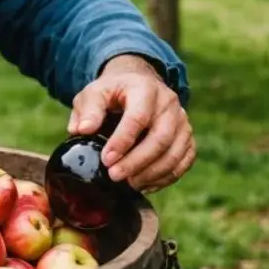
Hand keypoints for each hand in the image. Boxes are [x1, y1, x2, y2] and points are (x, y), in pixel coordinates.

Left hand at [67, 55, 194, 192]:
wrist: (138, 84)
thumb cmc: (113, 91)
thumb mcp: (95, 92)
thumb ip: (88, 109)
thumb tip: (81, 130)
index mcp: (145, 88)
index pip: (138, 117)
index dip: (122, 141)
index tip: (106, 160)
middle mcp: (169, 103)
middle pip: (161, 138)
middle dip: (137, 162)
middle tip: (114, 176)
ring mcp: (182, 121)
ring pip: (175, 153)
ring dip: (152, 173)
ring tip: (129, 184)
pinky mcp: (187, 137)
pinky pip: (183, 161)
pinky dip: (166, 177)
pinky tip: (146, 184)